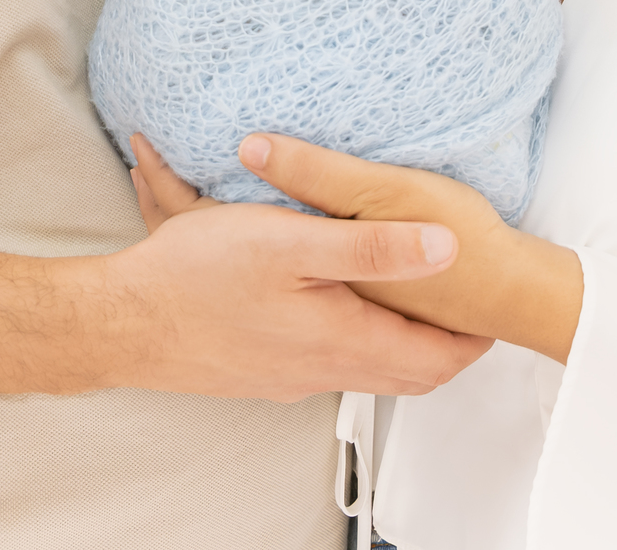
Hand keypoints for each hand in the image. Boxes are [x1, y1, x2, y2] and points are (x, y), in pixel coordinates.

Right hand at [98, 138, 492, 399]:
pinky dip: (352, 339)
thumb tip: (445, 248)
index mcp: (340, 339)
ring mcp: (288, 374)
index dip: (469, 339)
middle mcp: (320, 368)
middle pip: (404, 372)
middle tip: (466, 315)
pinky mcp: (260, 369)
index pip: (431, 359)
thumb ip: (374, 246)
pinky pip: (326, 362)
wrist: (124, 322)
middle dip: (442, 346)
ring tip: (412, 301)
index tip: (492, 314)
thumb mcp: (295, 242)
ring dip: (396, 341)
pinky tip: (335, 305)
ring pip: (364, 367)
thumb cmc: (200, 277)